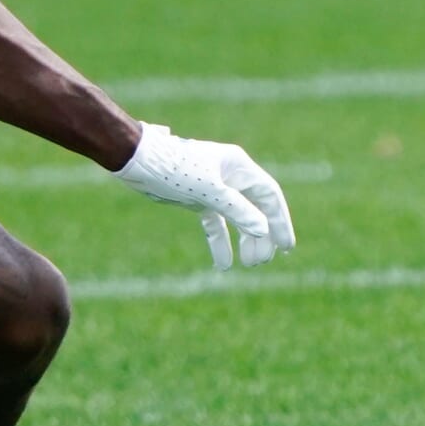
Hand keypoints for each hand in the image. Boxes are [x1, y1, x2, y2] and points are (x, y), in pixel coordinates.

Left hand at [113, 124, 298, 269]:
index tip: (286, 246)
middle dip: (262, 235)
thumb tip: (263, 230)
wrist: (138, 161)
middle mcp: (230, 176)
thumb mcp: (209, 191)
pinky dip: (220, 241)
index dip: (280, 221)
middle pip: (256, 208)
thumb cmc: (175, 169)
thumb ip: (237, 210)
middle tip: (262, 260)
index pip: (269, 196)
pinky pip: (215, 223)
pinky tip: (223, 264)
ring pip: (237, 218)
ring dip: (244, 240)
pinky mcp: (197, 199)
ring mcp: (214, 188)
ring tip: (250, 263)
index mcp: (238, 167)